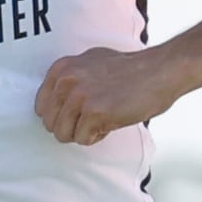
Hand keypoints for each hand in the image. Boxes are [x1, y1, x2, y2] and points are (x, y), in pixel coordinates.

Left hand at [36, 45, 190, 144]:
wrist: (160, 71)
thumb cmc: (131, 70)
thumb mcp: (91, 62)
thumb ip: (71, 77)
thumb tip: (57, 99)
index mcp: (62, 68)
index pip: (41, 107)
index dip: (61, 116)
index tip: (78, 113)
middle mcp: (66, 80)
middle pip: (50, 124)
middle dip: (71, 127)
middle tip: (92, 118)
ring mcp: (80, 97)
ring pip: (63, 134)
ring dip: (83, 133)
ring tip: (102, 119)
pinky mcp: (94, 113)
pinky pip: (83, 140)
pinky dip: (98, 136)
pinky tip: (112, 122)